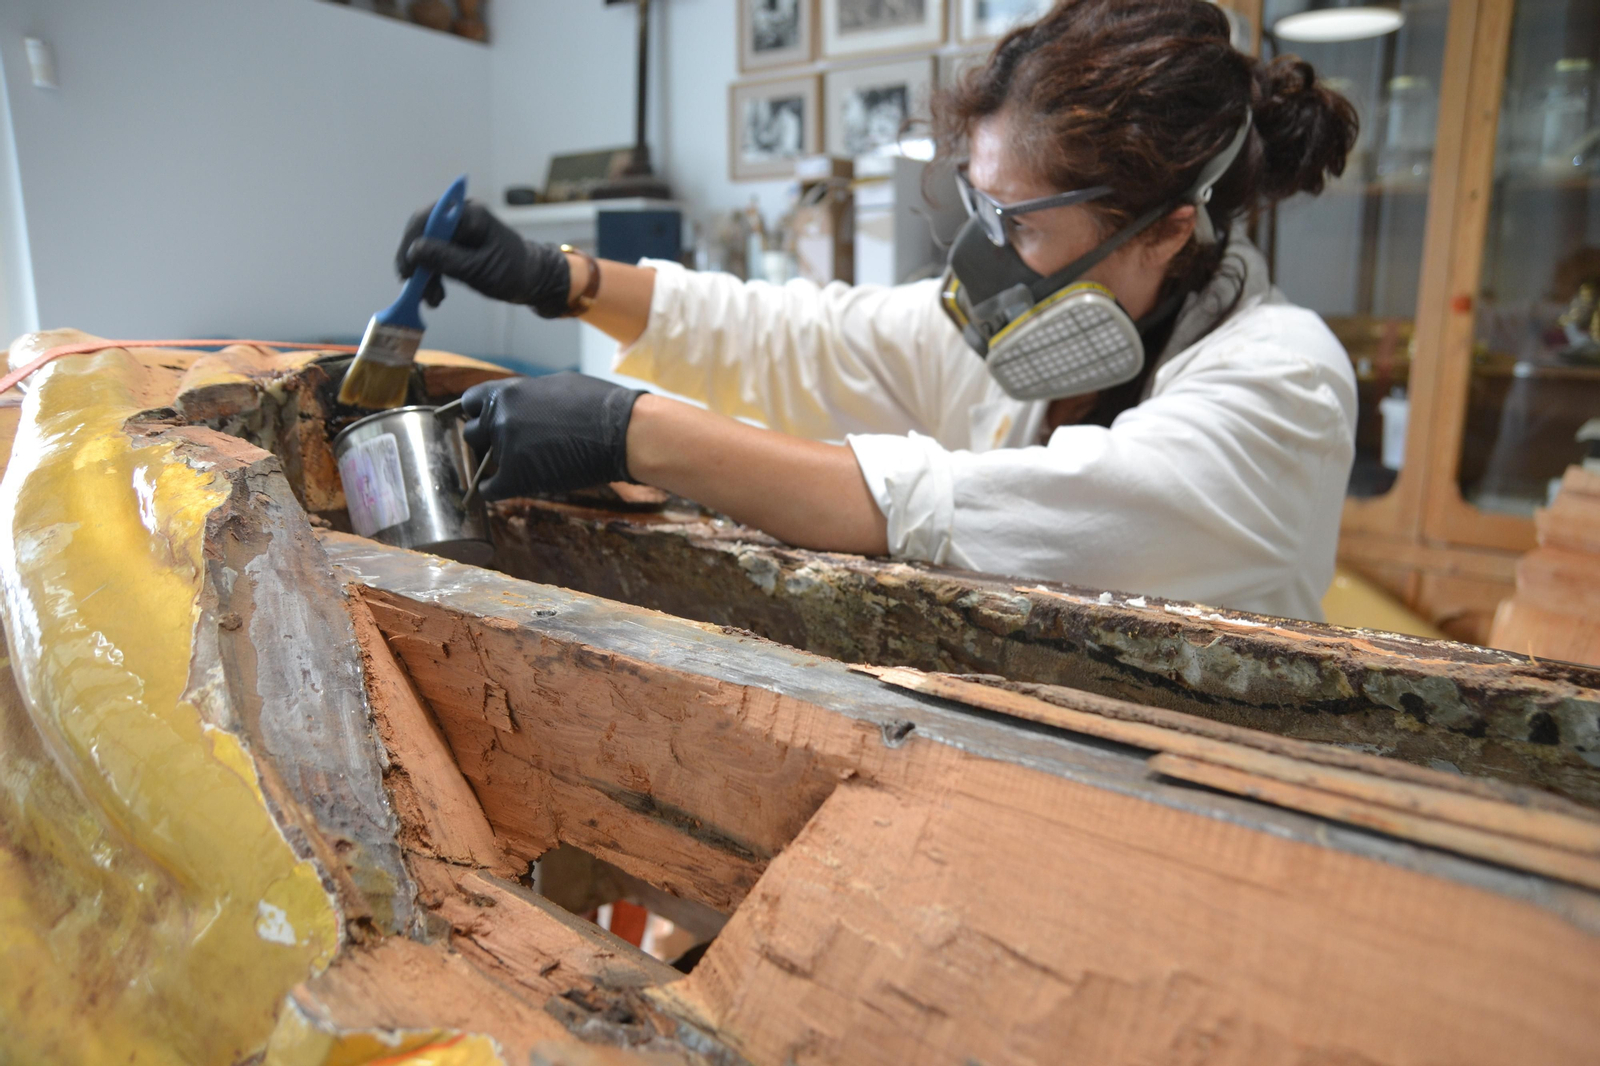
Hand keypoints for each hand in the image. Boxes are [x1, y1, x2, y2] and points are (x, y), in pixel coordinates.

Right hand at [396, 200, 573, 317]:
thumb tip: (414, 251)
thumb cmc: (513, 272)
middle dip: (416, 262)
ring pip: (426, 247)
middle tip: (412, 287)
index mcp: (470, 214)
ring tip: (431, 299)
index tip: (407, 269)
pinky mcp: (457, 245)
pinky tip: (436, 296)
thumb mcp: (479, 270)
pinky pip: (435, 256)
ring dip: (424, 274)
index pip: (428, 219)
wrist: (533, 280)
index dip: (411, 242)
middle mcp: (462, 216)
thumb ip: (446, 259)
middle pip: (423, 232)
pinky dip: (432, 276)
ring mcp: (459, 231)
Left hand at [461, 373, 643, 499]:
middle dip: (487, 441)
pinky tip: (509, 487)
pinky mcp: (516, 477)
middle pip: (474, 434)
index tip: (490, 423)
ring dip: (498, 464)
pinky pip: (490, 489)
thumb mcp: (556, 385)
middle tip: (510, 448)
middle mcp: (499, 418)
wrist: (622, 433)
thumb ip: (527, 396)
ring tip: (523, 466)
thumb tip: (519, 405)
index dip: (480, 415)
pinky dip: (496, 490)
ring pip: (484, 462)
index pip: (471, 403)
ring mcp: (505, 448)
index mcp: (506, 392)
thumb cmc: (599, 405)